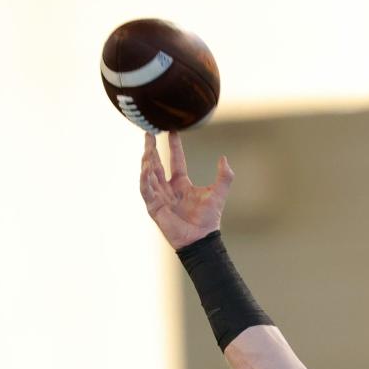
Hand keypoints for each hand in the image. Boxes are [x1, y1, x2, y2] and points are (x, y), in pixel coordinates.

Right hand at [139, 132, 232, 249]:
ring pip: (149, 174)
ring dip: (147, 160)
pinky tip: (146, 167)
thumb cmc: (209, 219)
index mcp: (181, 183)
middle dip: (152, 148)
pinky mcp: (153, 207)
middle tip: (149, 131)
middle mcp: (168, 188)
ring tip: (147, 147)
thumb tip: (224, 158)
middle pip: (157, 163)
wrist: (201, 239)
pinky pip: (146, 190)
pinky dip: (145, 179)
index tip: (171, 130)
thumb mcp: (218, 193)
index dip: (173, 145)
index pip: (175, 159)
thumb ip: (224, 176)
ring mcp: (159, 197)